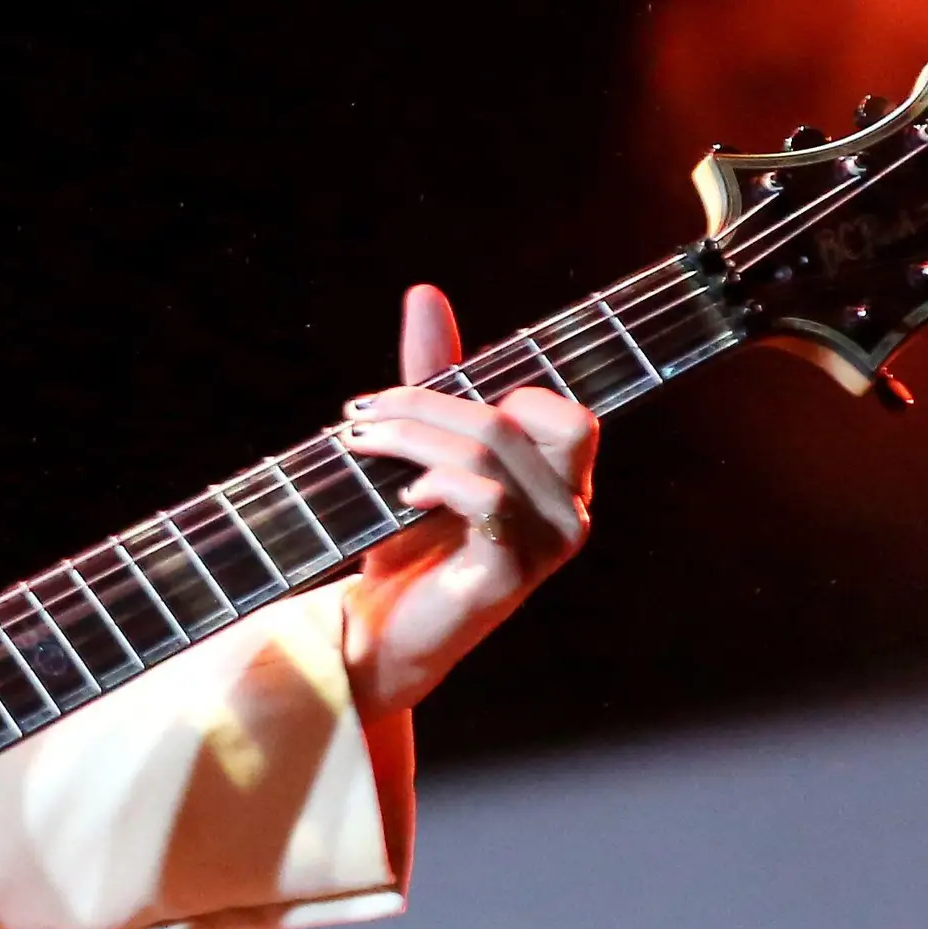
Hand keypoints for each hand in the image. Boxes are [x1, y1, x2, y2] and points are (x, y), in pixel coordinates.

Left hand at [336, 282, 598, 717]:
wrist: (372, 635)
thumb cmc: (402, 546)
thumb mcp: (416, 453)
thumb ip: (431, 380)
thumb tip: (425, 293)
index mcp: (559, 482)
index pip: (560, 411)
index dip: (486, 392)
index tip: (398, 399)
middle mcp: (568, 514)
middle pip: (515, 421)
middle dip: (428, 405)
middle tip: (359, 415)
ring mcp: (545, 549)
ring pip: (492, 453)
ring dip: (412, 437)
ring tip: (358, 445)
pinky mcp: (508, 578)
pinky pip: (488, 503)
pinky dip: (438, 483)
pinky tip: (403, 496)